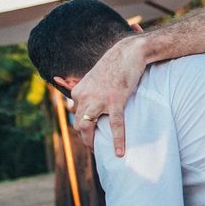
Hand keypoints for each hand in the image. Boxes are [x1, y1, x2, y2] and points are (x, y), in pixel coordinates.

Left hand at [70, 34, 147, 155]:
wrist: (127, 53)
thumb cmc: (115, 65)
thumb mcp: (96, 78)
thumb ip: (91, 91)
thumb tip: (91, 104)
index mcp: (79, 92)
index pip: (77, 115)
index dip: (83, 127)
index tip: (91, 135)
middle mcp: (85, 97)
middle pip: (79, 124)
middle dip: (85, 139)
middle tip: (95, 148)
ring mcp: (99, 100)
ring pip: (89, 127)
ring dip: (92, 142)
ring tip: (101, 152)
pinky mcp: (115, 101)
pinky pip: (115, 124)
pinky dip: (118, 140)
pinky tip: (120, 152)